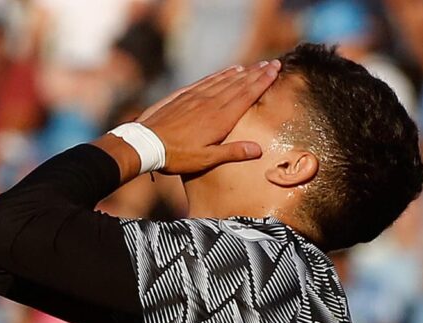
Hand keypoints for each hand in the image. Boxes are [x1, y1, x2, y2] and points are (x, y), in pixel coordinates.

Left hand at [137, 60, 281, 175]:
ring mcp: (197, 97)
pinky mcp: (184, 95)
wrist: (147, 143)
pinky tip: (229, 70)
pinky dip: (221, 74)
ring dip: (242, 72)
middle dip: (257, 73)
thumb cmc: (177, 156)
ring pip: (224, 80)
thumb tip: (258, 149)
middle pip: (239, 84)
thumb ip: (232, 152)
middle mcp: (211, 103)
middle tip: (272, 63)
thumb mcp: (206, 159)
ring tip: (255, 65)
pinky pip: (207, 80)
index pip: (247, 95)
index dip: (262, 82)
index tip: (275, 70)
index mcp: (220, 119)